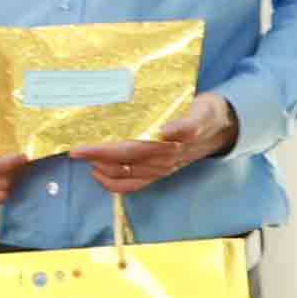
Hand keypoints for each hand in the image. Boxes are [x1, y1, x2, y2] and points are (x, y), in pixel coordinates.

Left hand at [73, 92, 237, 197]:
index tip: (80, 149)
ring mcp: (163, 169)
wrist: (222, 127)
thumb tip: (166, 133)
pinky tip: (98, 175)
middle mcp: (166, 160)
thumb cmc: (206, 114)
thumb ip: (187, 123)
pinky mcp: (161, 173)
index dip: (104, 151)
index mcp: (171, 145)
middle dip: (97, 158)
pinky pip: (135, 185)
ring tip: (84, 159)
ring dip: (103, 170)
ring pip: (127, 175)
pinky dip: (115, 184)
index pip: (130, 149)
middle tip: (73, 151)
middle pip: (124, 162)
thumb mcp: (202, 112)